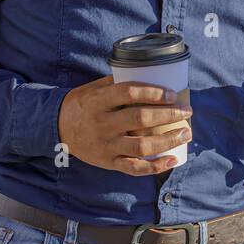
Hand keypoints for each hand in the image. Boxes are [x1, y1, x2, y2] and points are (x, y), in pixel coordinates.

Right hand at [58, 75, 192, 175]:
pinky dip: (156, 166)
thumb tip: (151, 75)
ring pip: (142, 146)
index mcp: (99, 101)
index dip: (154, 93)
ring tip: (186, 132)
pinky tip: (173, 159)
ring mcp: (106, 146)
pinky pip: (135, 168)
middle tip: (187, 111)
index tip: (173, 93)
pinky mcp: (108, 162)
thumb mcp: (94, 88)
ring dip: (168, 140)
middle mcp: (103, 124)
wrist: (57, 127)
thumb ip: (118, 83)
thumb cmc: (82, 104)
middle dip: (168, 115)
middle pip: (140, 119)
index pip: (130, 93)